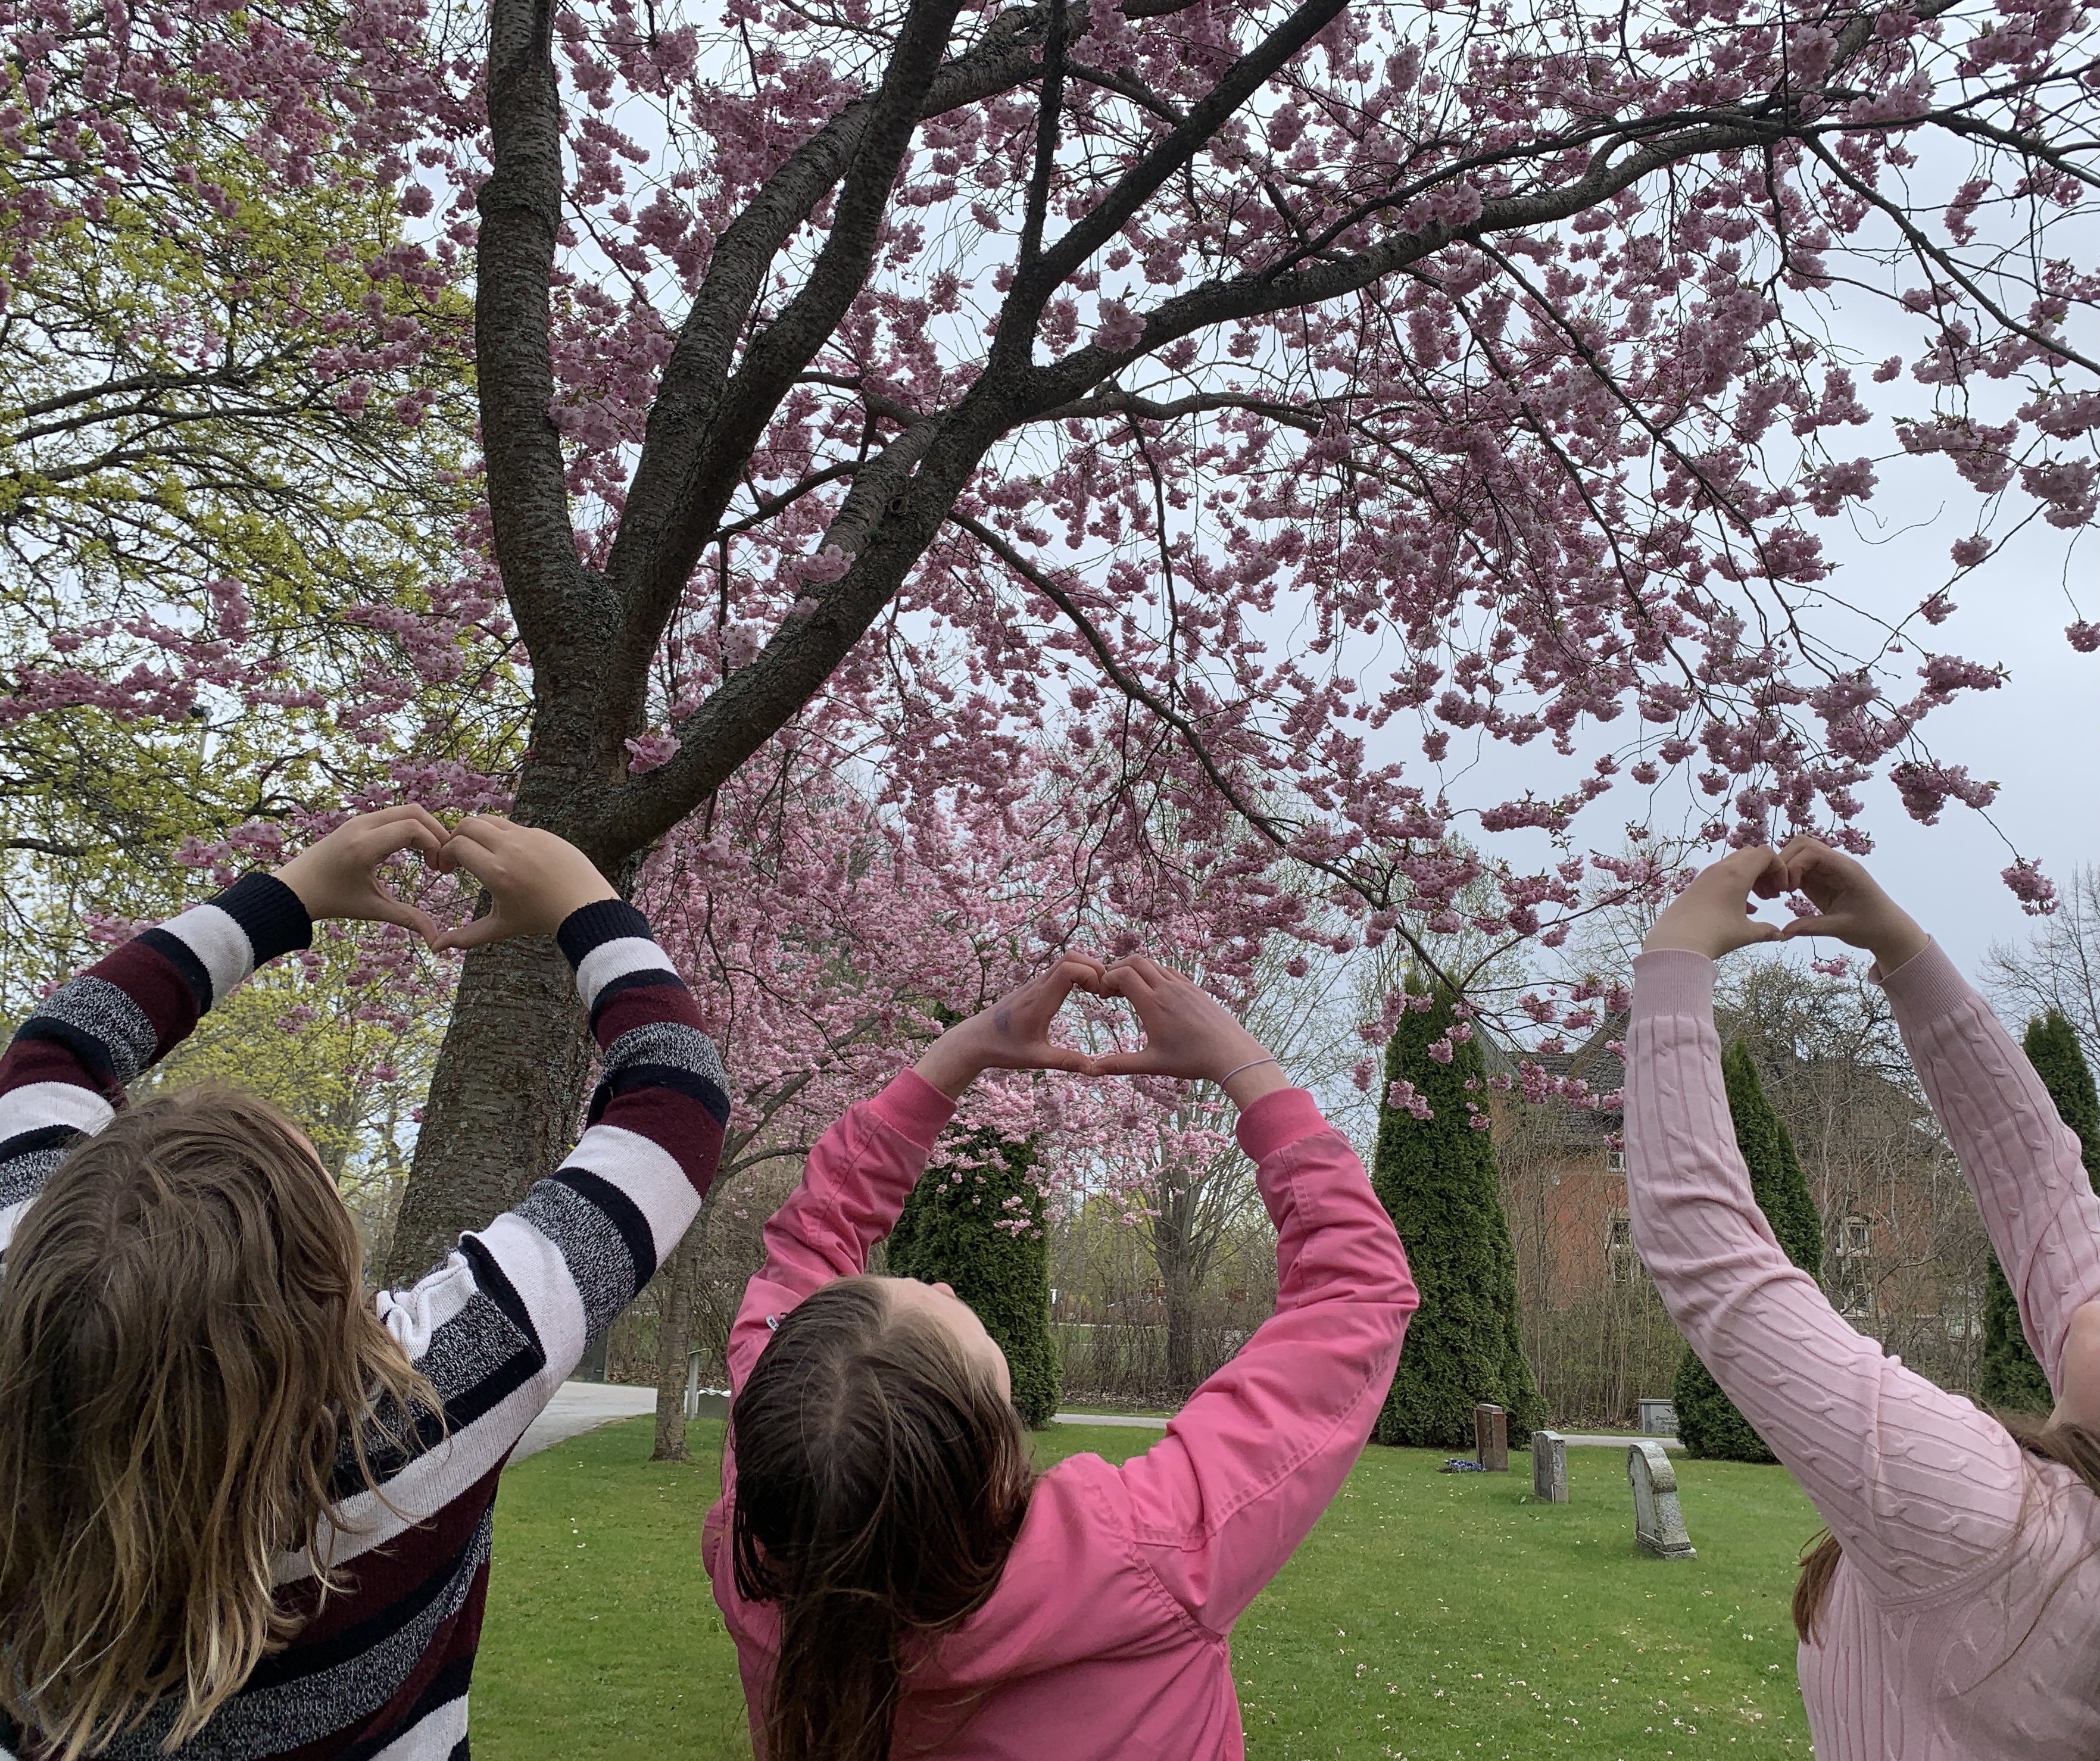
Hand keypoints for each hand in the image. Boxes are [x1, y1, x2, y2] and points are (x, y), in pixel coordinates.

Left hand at [271, 805, 448, 943]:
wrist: (294, 889)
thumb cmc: (332, 901)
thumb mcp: (372, 909)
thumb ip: (408, 918)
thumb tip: (436, 939)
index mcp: (365, 846)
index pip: (414, 828)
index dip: (436, 844)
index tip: (438, 869)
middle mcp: (362, 826)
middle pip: (414, 811)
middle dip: (436, 831)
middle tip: (443, 857)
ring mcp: (358, 820)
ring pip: (404, 810)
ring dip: (424, 828)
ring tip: (430, 855)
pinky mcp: (357, 821)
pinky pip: (392, 815)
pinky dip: (410, 826)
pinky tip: (413, 850)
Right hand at [429, 817, 617, 949]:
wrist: (583, 905)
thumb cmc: (539, 918)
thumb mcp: (500, 927)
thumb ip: (466, 937)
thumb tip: (435, 948)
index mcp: (495, 871)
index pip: (456, 845)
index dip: (444, 854)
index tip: (447, 869)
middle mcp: (509, 848)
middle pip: (467, 824)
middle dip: (455, 838)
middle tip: (458, 857)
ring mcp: (527, 836)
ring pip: (489, 820)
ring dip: (477, 832)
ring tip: (480, 852)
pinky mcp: (542, 832)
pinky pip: (513, 826)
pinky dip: (501, 835)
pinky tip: (507, 855)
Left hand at [913, 955, 1106, 1099]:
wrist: (975, 1039)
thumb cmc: (1003, 1049)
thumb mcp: (1036, 1059)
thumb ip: (1065, 1061)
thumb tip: (1093, 1068)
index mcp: (1040, 1001)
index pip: (1069, 969)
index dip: (1091, 974)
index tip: (1100, 994)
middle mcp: (1037, 986)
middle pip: (1071, 957)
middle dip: (1094, 967)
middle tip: (1106, 989)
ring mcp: (1034, 984)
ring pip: (1064, 960)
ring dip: (1086, 968)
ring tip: (1098, 991)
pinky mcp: (1033, 987)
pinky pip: (1058, 969)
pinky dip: (1076, 973)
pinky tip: (1084, 991)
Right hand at [1090, 955, 1287, 1107]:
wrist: (1231, 1053)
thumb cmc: (1191, 1060)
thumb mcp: (1152, 1064)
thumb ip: (1120, 1064)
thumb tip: (1092, 1070)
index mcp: (1153, 1004)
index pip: (1123, 975)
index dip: (1107, 979)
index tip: (1103, 994)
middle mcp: (1167, 989)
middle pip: (1136, 961)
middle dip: (1118, 969)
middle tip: (1112, 988)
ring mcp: (1183, 986)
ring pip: (1154, 964)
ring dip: (1137, 970)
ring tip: (1130, 990)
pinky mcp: (1195, 988)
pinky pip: (1170, 971)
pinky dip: (1155, 973)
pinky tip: (1154, 991)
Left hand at [1641, 845, 1789, 960]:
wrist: (1676, 942)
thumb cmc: (1715, 935)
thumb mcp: (1746, 933)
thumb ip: (1767, 930)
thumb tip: (1779, 934)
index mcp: (1737, 873)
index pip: (1766, 854)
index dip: (1780, 868)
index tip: (1783, 890)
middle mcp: (1720, 868)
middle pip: (1751, 855)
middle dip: (1766, 871)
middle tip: (1772, 894)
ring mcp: (1706, 875)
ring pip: (1736, 864)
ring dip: (1752, 878)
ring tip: (1761, 900)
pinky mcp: (1696, 885)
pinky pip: (1722, 875)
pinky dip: (1736, 884)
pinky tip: (1743, 908)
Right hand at [1773, 836, 1928, 972]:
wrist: (1889, 931)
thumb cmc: (1872, 927)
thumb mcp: (1842, 928)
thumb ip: (1811, 927)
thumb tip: (1782, 931)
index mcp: (1846, 869)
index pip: (1812, 850)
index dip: (1793, 865)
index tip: (1789, 889)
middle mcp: (1837, 864)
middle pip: (1802, 844)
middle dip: (1784, 862)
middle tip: (1780, 889)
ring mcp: (1829, 871)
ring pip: (1798, 854)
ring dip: (1784, 868)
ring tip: (1780, 891)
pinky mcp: (1822, 880)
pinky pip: (1800, 869)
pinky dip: (1788, 876)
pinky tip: (1785, 893)